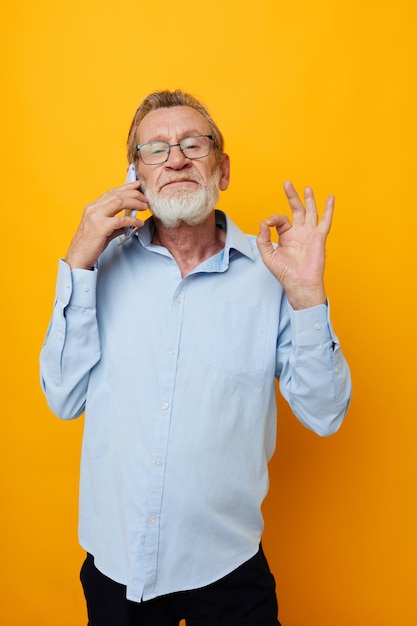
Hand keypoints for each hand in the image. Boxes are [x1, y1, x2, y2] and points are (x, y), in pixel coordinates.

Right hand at [65, 181, 147, 268]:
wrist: (78, 257)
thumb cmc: (89, 245)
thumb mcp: (103, 230)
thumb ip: (116, 224)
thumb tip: (130, 222)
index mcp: (92, 207)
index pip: (111, 192)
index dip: (126, 187)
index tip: (136, 185)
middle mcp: (93, 209)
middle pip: (117, 195)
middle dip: (133, 194)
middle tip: (144, 198)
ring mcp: (96, 217)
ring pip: (119, 202)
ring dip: (135, 203)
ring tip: (144, 207)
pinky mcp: (100, 227)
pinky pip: (121, 220)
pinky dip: (132, 220)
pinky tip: (139, 223)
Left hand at [257, 181, 333, 309]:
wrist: (299, 283)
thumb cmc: (285, 273)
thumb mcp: (268, 255)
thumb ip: (263, 238)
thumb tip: (263, 223)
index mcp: (286, 237)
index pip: (280, 220)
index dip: (272, 219)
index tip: (267, 224)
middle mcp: (299, 233)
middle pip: (296, 210)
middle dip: (292, 196)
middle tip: (287, 184)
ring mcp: (309, 234)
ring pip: (310, 212)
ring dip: (309, 199)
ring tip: (307, 188)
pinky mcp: (319, 237)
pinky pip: (325, 221)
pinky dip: (329, 209)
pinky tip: (330, 198)